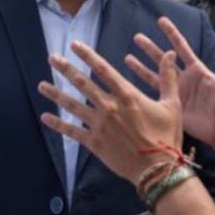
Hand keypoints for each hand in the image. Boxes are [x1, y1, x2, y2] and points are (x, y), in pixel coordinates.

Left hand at [39, 38, 182, 185]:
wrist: (157, 168)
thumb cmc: (167, 136)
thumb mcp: (172, 104)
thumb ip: (167, 78)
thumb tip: (171, 54)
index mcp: (127, 95)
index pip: (103, 69)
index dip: (87, 55)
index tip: (74, 45)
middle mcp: (109, 107)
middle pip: (82, 83)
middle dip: (66, 69)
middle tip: (52, 58)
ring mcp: (99, 125)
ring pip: (73, 106)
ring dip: (56, 94)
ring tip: (41, 85)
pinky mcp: (94, 143)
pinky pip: (72, 131)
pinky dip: (58, 124)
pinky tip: (46, 117)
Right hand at [126, 16, 214, 150]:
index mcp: (198, 70)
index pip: (182, 47)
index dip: (172, 34)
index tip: (161, 20)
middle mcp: (185, 79)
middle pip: (163, 59)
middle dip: (150, 48)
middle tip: (137, 37)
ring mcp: (177, 92)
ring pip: (155, 75)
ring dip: (141, 67)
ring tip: (127, 57)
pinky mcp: (172, 105)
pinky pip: (155, 93)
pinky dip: (143, 87)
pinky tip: (131, 82)